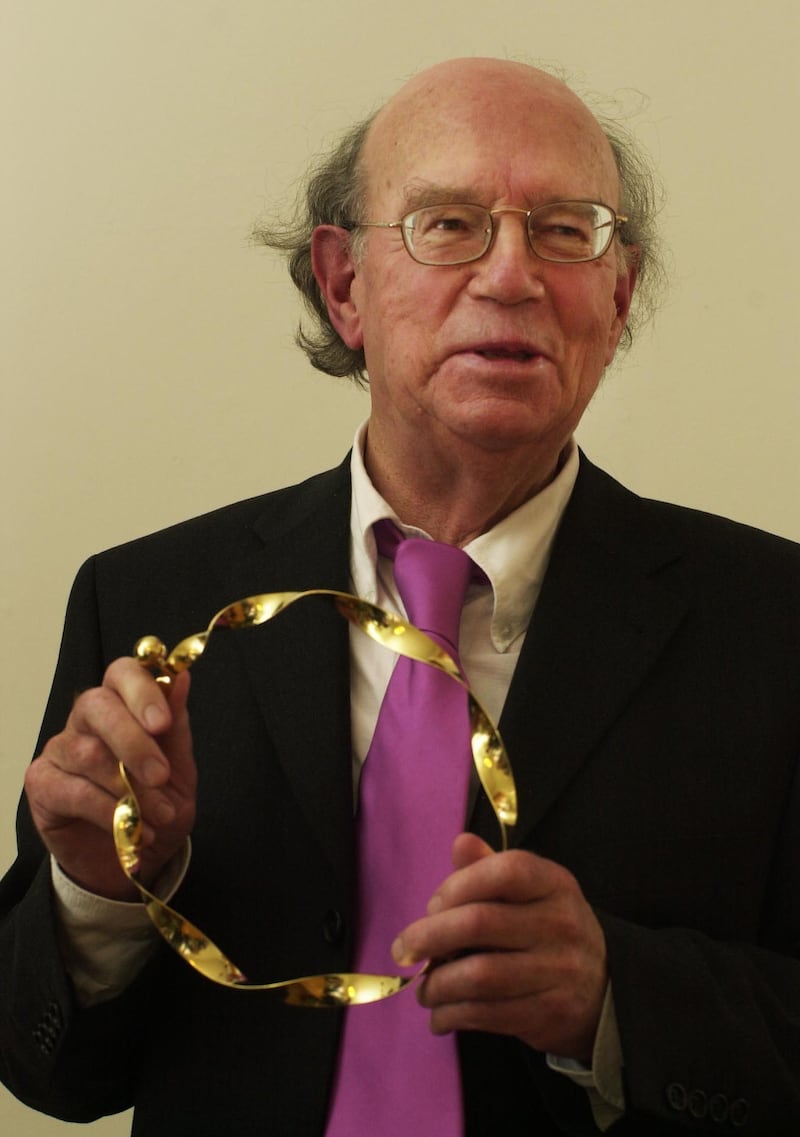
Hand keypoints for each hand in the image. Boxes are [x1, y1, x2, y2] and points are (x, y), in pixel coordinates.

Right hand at [25, 659, 196, 900]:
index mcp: (123, 704)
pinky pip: (74, 790)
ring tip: (160, 815)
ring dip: (130, 788)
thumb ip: (177, 726)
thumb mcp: (180, 769)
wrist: (137, 858)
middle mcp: (86, 720)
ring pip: (88, 753)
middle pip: (99, 705)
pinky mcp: (42, 783)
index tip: (163, 722)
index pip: (123, 673)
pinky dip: (109, 811)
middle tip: (161, 775)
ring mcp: (60, 749)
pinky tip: (133, 828)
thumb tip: (182, 677)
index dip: (141, 691)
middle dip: (134, 741)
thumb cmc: (157, 805)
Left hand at [392, 833, 606, 1061]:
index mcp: (554, 883)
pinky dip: (453, 1016)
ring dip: (437, 985)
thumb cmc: (547, 929)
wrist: (603, 988)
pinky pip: (489, 1015)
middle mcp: (561, 923)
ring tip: (422, 989)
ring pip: (480, 976)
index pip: (504, 872)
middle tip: (403, 950)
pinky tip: (439, 1015)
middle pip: (481, 923)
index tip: (431, 905)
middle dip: (429, 936)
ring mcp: (559, 971)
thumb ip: (490, 867)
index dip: (458, 885)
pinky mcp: (550, 1013)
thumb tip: (460, 842)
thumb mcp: (529, 891)